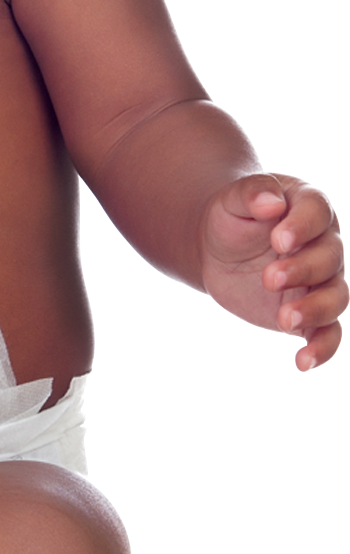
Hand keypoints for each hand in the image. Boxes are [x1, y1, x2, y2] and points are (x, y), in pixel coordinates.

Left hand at [201, 174, 344, 369]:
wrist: (217, 248)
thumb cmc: (230, 216)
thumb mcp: (232, 198)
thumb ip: (252, 192)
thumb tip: (272, 202)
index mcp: (309, 207)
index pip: (318, 213)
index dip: (303, 227)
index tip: (278, 240)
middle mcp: (324, 245)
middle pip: (331, 259)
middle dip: (303, 270)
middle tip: (269, 277)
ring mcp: (321, 281)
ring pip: (336, 298)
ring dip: (314, 310)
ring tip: (283, 317)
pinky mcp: (309, 312)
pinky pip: (328, 334)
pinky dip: (321, 349)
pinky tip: (302, 362)